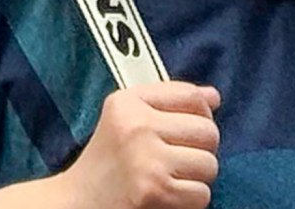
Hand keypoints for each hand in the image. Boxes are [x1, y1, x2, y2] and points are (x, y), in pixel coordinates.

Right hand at [51, 83, 221, 208]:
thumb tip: (213, 96)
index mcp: (126, 102)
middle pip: (207, 130)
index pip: (190, 95)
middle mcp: (136, 125)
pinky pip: (202, 194)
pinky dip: (189, 201)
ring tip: (169, 178)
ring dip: (195, 178)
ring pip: (209, 164)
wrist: (81, 201)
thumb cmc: (109, 161)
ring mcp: (147, 158)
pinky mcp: (156, 190)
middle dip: (199, 150)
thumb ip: (169, 102)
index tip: (187, 128)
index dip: (200, 114)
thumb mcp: (127, 119)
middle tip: (175, 160)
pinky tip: (167, 196)